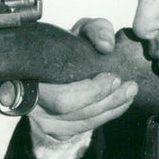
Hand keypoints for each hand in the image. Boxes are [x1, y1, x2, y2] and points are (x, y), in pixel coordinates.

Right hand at [28, 18, 137, 141]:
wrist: (56, 60)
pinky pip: (78, 128)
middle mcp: (28, 100)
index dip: (89, 91)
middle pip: (67, 109)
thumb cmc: (69, 45)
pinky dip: (103, 118)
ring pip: (75, 122)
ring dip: (109, 109)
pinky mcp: (51, 128)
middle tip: (128, 86)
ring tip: (130, 93)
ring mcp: (38, 118)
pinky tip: (119, 105)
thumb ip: (97, 30)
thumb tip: (106, 46)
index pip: (58, 95)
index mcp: (28, 73)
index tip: (114, 77)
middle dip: (103, 98)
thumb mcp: (83, 30)